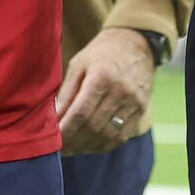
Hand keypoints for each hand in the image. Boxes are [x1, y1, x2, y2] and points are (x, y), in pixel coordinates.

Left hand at [56, 27, 154, 155]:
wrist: (136, 44)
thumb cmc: (101, 54)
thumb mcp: (78, 64)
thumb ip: (66, 92)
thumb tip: (52, 119)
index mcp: (102, 77)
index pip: (81, 112)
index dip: (66, 130)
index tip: (52, 141)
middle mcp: (121, 91)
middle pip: (94, 126)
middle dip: (74, 141)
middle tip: (59, 150)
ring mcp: (134, 102)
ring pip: (108, 135)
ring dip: (87, 146)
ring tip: (71, 149)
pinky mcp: (141, 111)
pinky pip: (121, 136)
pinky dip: (103, 145)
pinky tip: (89, 145)